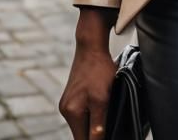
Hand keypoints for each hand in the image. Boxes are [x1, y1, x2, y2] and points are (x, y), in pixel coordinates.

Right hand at [59, 8, 116, 139]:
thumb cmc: (98, 69)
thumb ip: (98, 123)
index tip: (108, 136)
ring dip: (93, 124)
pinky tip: (101, 108)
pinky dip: (91, 114)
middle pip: (81, 133)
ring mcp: (68, 103)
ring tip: (107, 117)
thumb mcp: (102, 98)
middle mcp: (66, 110)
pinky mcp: (72, 96)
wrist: (91, 46)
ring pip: (82, 123)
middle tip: (111, 126)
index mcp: (72, 113)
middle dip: (94, 134)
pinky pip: (82, 113)